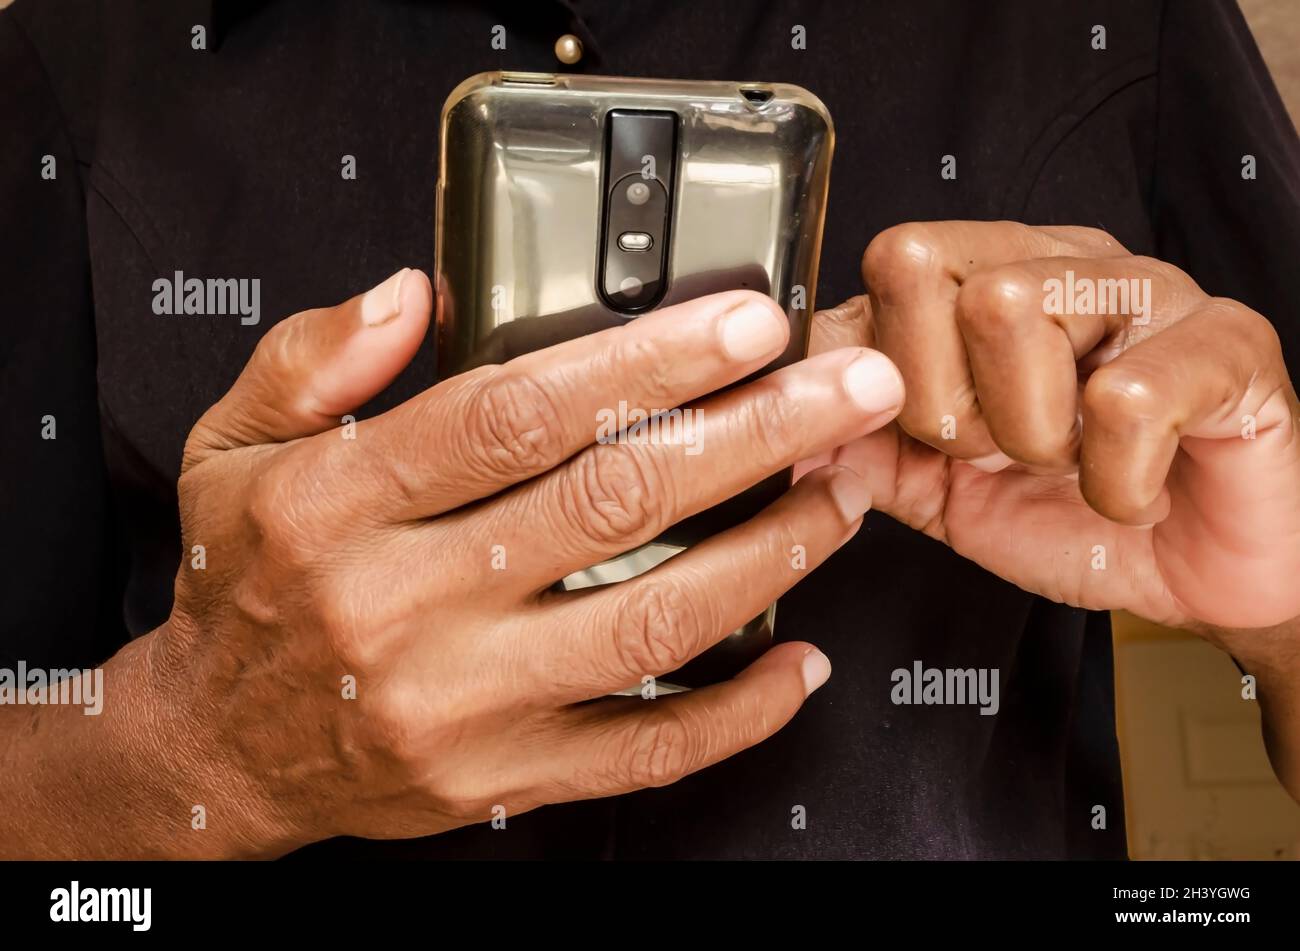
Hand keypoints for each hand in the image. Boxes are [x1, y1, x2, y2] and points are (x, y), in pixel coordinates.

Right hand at [156, 269, 903, 854]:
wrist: (219, 750)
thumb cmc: (245, 588)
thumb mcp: (231, 449)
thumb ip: (313, 359)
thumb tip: (412, 292)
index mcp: (340, 504)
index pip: (515, 415)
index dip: (644, 361)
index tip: (743, 323)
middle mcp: (404, 603)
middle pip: (613, 502)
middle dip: (755, 434)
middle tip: (850, 390)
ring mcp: (461, 703)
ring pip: (652, 622)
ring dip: (771, 553)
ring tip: (842, 493)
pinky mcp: (501, 776)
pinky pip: (644, 753)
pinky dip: (739, 712)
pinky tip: (800, 660)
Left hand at [804, 221, 1299, 631]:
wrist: (1193, 579)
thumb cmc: (1072, 518)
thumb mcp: (938, 490)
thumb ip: (857, 446)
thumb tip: (774, 420)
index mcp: (990, 280)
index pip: (882, 264)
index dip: (881, 376)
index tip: (928, 439)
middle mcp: (1063, 263)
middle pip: (925, 272)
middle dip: (947, 406)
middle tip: (1006, 453)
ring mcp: (1149, 290)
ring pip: (1011, 310)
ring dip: (1033, 438)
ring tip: (1075, 464)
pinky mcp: (1229, 343)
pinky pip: (1125, 398)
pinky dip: (1115, 483)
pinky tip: (1136, 488)